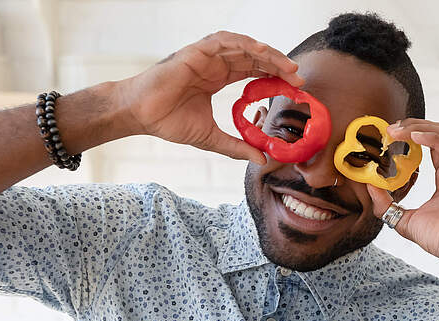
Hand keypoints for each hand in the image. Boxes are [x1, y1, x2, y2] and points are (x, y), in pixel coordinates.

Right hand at [113, 31, 303, 164]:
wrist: (140, 115)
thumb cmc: (169, 121)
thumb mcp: (211, 138)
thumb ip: (236, 147)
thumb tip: (261, 159)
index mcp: (218, 77)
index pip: (253, 71)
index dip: (274, 76)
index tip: (294, 88)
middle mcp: (214, 64)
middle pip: (253, 57)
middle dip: (277, 65)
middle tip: (298, 78)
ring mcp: (205, 56)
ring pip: (243, 46)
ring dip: (266, 53)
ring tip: (287, 66)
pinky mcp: (194, 52)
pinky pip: (223, 41)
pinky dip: (243, 44)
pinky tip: (261, 52)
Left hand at [364, 119, 438, 285]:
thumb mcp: (405, 220)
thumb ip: (387, 204)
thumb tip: (370, 186)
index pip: (428, 144)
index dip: (409, 135)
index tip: (387, 135)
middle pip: (436, 132)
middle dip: (412, 125)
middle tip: (389, 129)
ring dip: (419, 127)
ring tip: (397, 130)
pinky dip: (433, 138)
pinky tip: (414, 136)